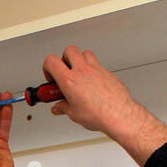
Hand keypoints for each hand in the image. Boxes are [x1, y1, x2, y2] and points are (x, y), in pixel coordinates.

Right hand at [42, 47, 166, 165]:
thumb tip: (59, 107)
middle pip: (69, 51)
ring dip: (79, 60)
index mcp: (70, 80)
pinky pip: (97, 63)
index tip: (50, 78)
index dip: (47, 68)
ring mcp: (96, 69)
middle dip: (64, 59)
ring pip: (84, 53)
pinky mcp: (107, 72)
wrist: (119, 115)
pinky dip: (92, 69)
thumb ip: (63, 108)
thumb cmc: (99, 115)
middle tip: (64, 72)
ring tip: (78, 74)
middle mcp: (83, 71)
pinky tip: (91, 82)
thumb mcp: (74, 114)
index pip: (51, 62)